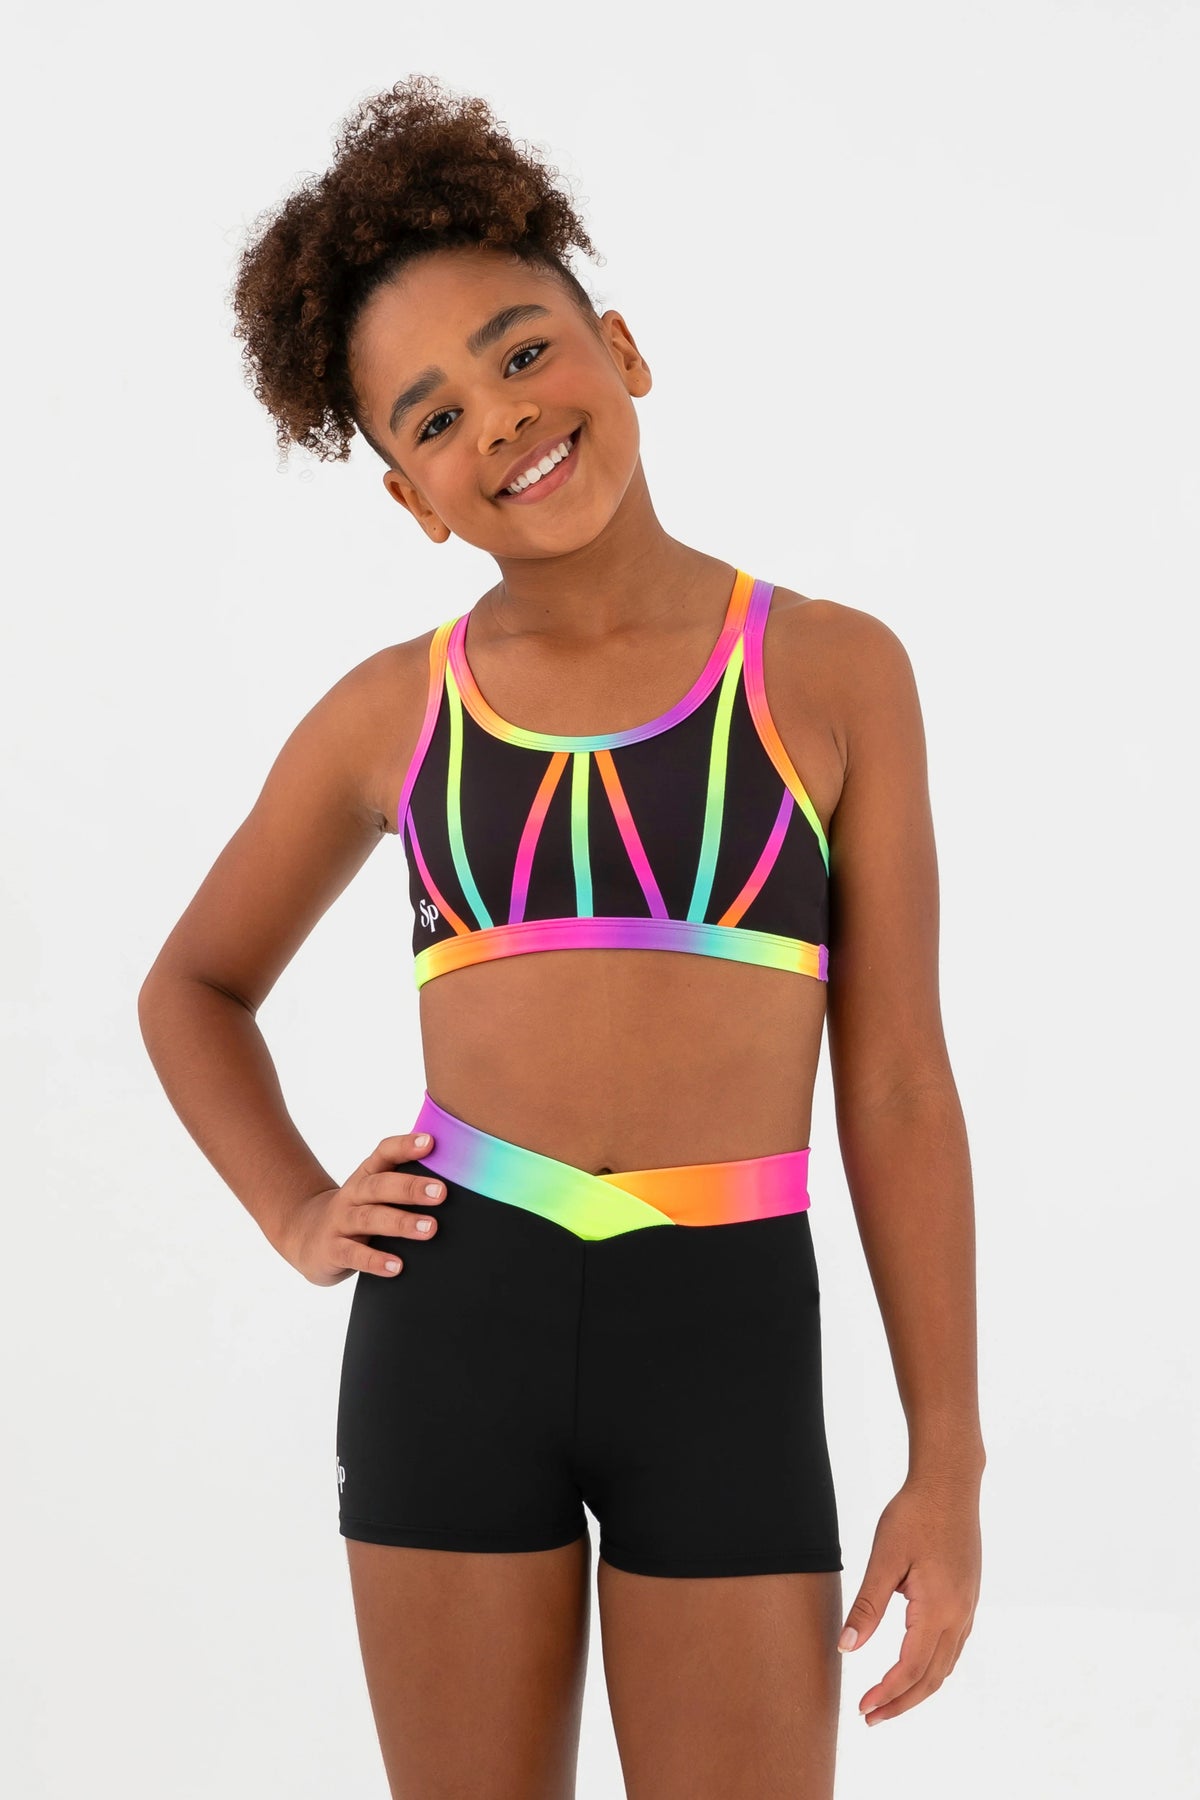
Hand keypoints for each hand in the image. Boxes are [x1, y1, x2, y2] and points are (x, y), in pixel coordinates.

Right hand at [273, 1131, 445, 1286]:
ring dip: (400, 1223)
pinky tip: (397, 1267)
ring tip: (430, 1229)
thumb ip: (405, 1181)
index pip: (384, 1154)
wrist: (305, 1234)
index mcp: (366, 1175)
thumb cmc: (357, 1211)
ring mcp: (340, 1222)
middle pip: (379, 1186)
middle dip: (410, 1188)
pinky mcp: (331, 1250)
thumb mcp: (374, 1191)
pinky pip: (354, 1254)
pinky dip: (375, 1260)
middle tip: (442, 1192)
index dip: (405, 1146)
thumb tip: (457, 1174)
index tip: (430, 1142)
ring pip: (369, 1218)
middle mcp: (352, 1194)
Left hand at [837, 1469, 982, 1725]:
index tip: (862, 1709)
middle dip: (902, 1702)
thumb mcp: (884, 1558)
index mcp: (938, 1609)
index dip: (886, 1693)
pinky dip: (933, 1668)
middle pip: (932, 1677)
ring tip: (889, 1700)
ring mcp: (968, 1607)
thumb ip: (867, 1606)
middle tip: (871, 1717)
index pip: (911, 1668)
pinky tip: (915, 1666)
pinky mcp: (968, 1596)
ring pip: (946, 1665)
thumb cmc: (914, 1514)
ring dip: (918, 1689)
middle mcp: (959, 1615)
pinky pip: (953, 1647)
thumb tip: (847, 1648)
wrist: (950, 1483)